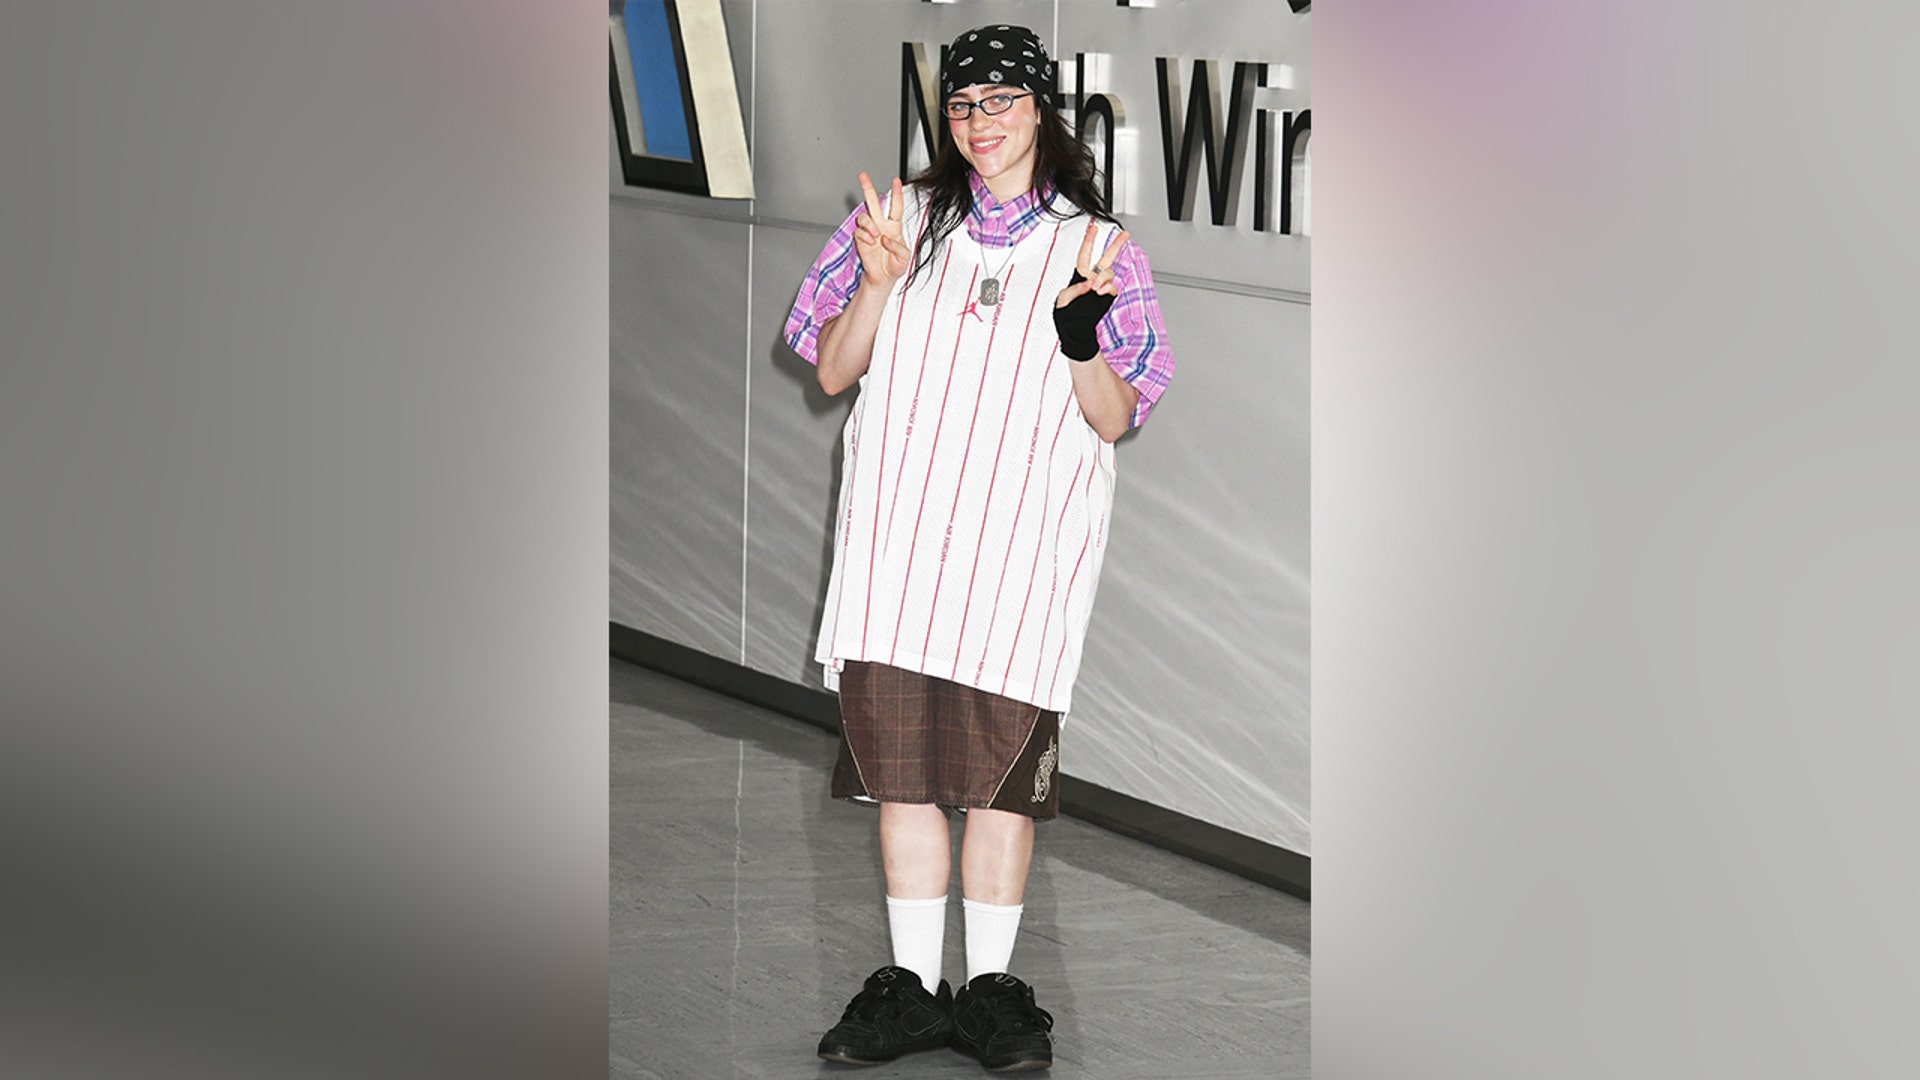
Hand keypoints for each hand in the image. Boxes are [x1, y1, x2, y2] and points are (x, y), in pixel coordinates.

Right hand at [852, 172, 909, 289]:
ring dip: (869, 224)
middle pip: (873, 203)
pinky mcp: (860, 240)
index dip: (896, 193)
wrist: (882, 279)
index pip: (896, 207)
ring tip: (874, 235)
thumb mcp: (904, 257)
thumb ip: (897, 247)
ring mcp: (870, 232)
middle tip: (863, 176)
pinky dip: (864, 236)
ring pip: (864, 216)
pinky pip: (859, 231)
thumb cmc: (894, 266)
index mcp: (894, 227)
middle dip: (868, 188)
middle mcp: (881, 226)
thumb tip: (885, 238)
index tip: (896, 181)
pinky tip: (870, 243)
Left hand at [1053, 223, 1128, 360]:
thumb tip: (1088, 284)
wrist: (1076, 330)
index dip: (1089, 240)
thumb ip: (1074, 289)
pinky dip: (1107, 288)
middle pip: (1106, 258)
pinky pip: (1112, 287)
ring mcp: (1101, 287)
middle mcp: (1092, 278)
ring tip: (1095, 287)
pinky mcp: (1107, 297)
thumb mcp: (1062, 300)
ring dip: (1103, 278)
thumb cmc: (1066, 315)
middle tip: (1124, 234)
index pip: (1085, 254)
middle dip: (1115, 245)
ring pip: (1109, 273)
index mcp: (1079, 275)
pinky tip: (1100, 291)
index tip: (1093, 228)